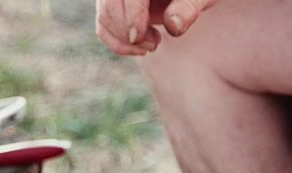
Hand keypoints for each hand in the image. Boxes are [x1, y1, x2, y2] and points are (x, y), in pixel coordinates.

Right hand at [96, 0, 218, 55]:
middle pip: (109, 6)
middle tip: (154, 44)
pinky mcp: (110, 6)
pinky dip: (117, 44)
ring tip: (153, 45)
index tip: (138, 37)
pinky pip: (103, 27)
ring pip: (104, 18)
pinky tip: (139, 48)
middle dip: (126, 32)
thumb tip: (173, 27)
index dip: (131, 15)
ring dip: (123, 41)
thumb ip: (188, 8)